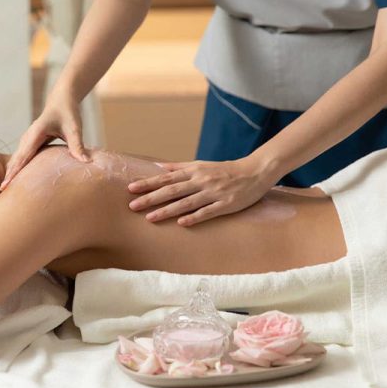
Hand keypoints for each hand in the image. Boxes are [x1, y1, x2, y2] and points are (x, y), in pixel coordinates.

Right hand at [0, 88, 90, 189]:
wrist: (62, 101)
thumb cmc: (68, 113)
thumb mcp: (74, 128)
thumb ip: (78, 145)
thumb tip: (86, 162)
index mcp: (36, 133)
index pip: (23, 156)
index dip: (14, 171)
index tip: (6, 183)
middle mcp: (28, 137)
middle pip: (16, 159)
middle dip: (9, 174)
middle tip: (2, 191)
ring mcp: (28, 140)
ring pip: (17, 158)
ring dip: (12, 171)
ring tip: (6, 187)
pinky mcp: (31, 143)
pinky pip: (23, 157)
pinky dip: (18, 167)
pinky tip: (17, 178)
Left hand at [127, 156, 278, 225]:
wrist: (255, 171)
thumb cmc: (225, 170)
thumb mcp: (201, 165)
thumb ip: (180, 167)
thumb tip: (159, 167)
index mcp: (194, 171)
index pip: (166, 178)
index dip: (148, 183)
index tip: (131, 188)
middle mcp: (201, 181)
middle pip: (172, 190)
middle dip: (151, 198)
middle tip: (133, 206)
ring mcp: (213, 193)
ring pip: (186, 203)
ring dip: (167, 210)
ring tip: (150, 217)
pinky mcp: (226, 204)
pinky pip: (207, 212)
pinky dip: (194, 217)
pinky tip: (181, 223)